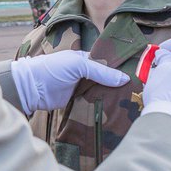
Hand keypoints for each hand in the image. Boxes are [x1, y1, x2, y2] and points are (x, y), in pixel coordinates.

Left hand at [10, 50, 128, 115]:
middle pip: (107, 79)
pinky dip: (102, 106)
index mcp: (86, 60)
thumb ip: (101, 71)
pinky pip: (93, 103)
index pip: (108, 64)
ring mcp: (82, 88)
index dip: (121, 69)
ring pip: (101, 92)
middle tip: (139, 92)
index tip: (138, 75)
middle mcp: (86, 73)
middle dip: (118, 85)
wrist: (32, 88)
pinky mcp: (78, 102)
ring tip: (132, 102)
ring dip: (111, 96)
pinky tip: (116, 111)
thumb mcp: (78, 64)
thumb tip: (124, 79)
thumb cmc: (53, 69)